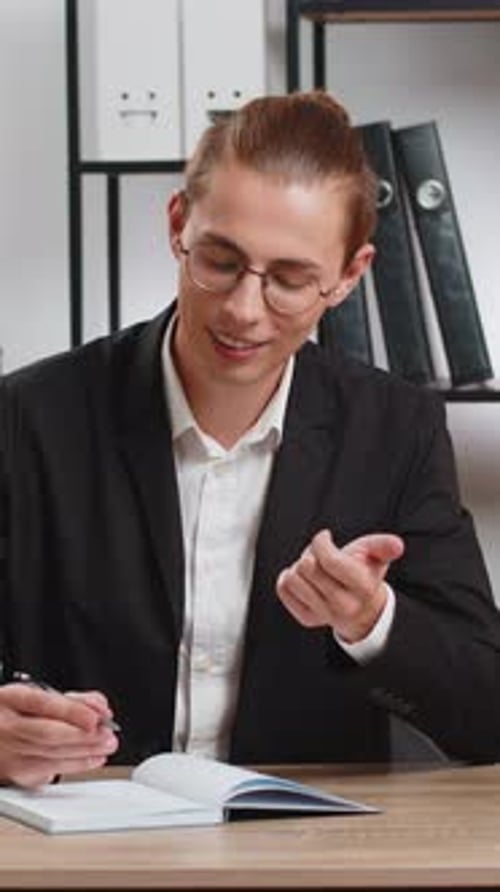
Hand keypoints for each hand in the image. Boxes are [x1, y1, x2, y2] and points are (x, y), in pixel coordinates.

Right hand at [0, 683, 118, 787]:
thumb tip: (99, 708)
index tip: (95, 718)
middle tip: (108, 736)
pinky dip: (74, 766)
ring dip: (84, 753)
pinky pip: (48, 773)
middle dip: (83, 737)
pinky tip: (91, 759)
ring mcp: (8, 754)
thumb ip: (70, 699)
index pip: (42, 703)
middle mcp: (6, 727)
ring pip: (50, 757)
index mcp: (10, 699)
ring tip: (105, 747)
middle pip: (48, 735)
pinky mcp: (14, 775)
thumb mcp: (36, 695)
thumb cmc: (15, 713)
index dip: (71, 712)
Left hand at [276, 529, 403, 642]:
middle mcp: (343, 604)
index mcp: (362, 587)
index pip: (329, 560)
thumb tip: (396, 545)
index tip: (324, 537)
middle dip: (310, 552)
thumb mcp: (376, 555)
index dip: (320, 542)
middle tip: (320, 556)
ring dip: (299, 566)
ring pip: (293, 578)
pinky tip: (304, 579)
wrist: (361, 608)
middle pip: (307, 567)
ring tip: (313, 568)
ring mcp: (324, 614)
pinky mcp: (307, 618)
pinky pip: (283, 590)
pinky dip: (288, 578)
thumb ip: (384, 546)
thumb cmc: (364, 573)